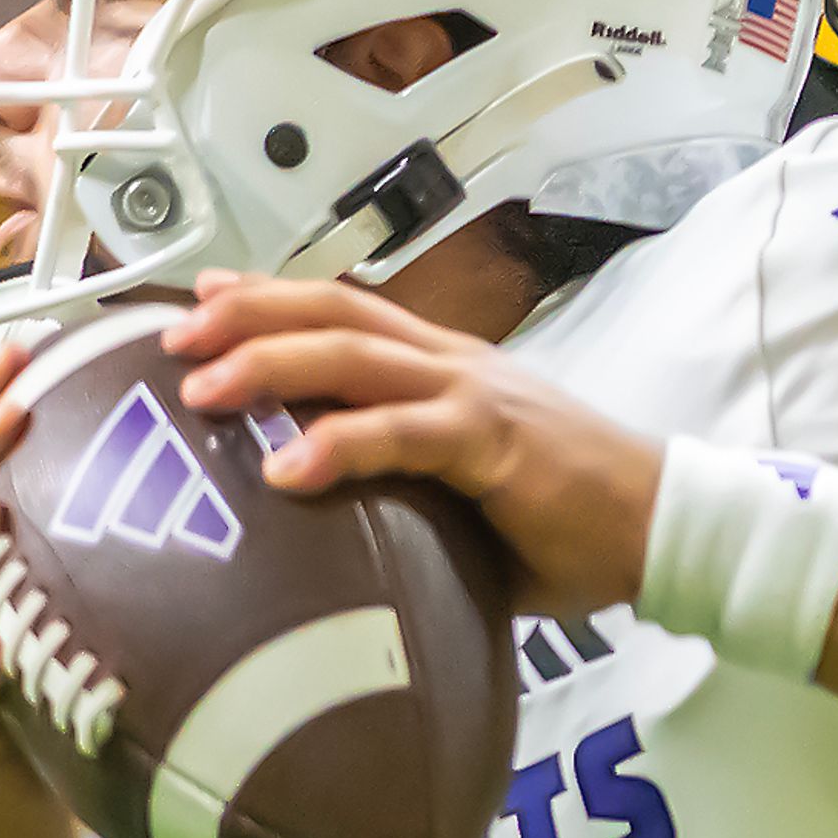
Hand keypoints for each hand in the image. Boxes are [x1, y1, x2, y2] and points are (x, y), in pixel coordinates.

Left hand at [160, 274, 663, 617]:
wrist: (665, 525)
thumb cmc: (569, 521)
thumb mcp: (468, 496)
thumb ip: (403, 495)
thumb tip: (327, 539)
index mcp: (445, 368)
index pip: (346, 310)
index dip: (270, 297)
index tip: (200, 300)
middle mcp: (453, 365)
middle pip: (336, 311)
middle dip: (248, 315)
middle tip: (173, 337)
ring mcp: (474, 396)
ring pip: (357, 356)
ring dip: (272, 364)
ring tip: (204, 389)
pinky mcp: (497, 443)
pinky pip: (406, 435)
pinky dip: (342, 444)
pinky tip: (287, 468)